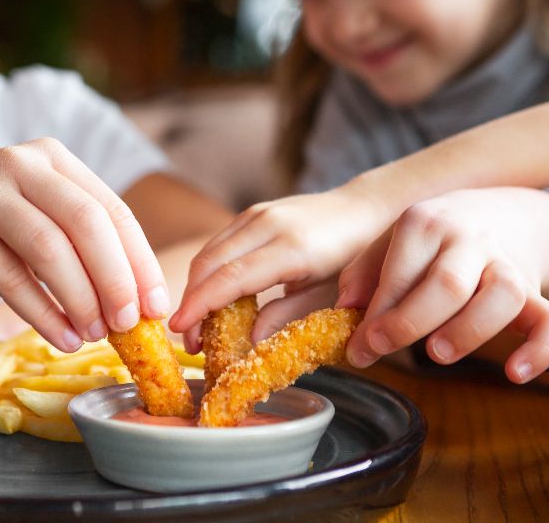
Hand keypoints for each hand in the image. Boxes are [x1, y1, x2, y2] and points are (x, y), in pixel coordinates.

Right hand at [0, 138, 169, 352]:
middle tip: (131, 324)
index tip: (157, 306)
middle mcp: (19, 163)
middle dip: (116, 279)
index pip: (111, 208)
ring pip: (49, 248)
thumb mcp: (32, 214)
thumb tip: (138, 299)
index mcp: (51, 157)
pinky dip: (42, 313)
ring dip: (80, 299)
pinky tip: (61, 337)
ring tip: (95, 335)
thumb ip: (78, 241)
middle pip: (86, 223)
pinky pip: (9, 276)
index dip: (139, 260)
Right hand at [168, 184, 393, 349]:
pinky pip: (219, 243)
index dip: (201, 305)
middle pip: (210, 263)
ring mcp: (257, 213)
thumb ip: (289, 316)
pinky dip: (207, 272)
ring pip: (209, 252)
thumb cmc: (357, 255)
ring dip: (196, 288)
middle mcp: (268, 224)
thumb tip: (250, 342)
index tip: (181, 329)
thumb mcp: (331, 294)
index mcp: (292, 247)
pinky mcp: (252, 213)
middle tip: (190, 340)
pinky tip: (211, 298)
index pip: (231, 277)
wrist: (367, 207)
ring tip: (197, 325)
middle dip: (192, 302)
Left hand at [338, 188, 548, 383]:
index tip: (359, 347)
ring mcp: (506, 264)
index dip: (378, 313)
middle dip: (412, 322)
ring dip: (470, 330)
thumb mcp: (389, 242)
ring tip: (437, 354)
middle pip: (448, 283)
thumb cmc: (430, 241)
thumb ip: (362, 273)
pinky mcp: (536, 292)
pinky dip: (541, 350)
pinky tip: (516, 374)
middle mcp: (469, 239)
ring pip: (503, 295)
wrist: (500, 215)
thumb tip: (343, 310)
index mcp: (424, 222)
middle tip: (383, 348)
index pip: (400, 271)